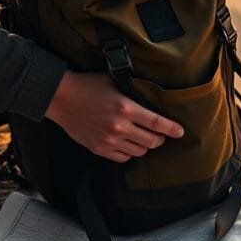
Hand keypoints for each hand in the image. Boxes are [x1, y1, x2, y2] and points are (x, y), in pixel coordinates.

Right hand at [45, 71, 184, 163]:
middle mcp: (119, 126)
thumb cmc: (88, 85)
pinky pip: (123, 158)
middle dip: (159, 138)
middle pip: (152, 141)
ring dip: (145, 146)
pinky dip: (129, 152)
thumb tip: (153, 97)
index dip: (172, 129)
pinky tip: (128, 144)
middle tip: (159, 134)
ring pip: (139, 152)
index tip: (180, 132)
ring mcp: (108, 140)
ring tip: (142, 138)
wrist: (60, 97)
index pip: (157, 123)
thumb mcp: (114, 81)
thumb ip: (133, 91)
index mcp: (126, 108)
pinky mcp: (99, 148)